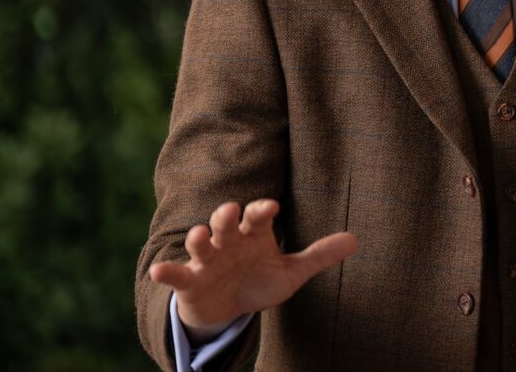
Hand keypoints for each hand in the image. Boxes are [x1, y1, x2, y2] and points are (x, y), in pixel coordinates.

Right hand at [148, 199, 357, 339]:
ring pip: (200, 243)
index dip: (262, 210)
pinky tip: (158, 271)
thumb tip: (356, 239)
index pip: (258, 216)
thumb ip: (319, 256)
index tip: (272, 206)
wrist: (229, 309)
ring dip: (198, 238)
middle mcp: (228, 241)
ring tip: (200, 235)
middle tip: (230, 210)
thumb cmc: (260, 282)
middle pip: (225, 222)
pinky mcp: (189, 281)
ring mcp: (206, 260)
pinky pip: (176, 275)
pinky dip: (166, 272)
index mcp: (254, 234)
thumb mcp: (291, 272)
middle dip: (226, 215)